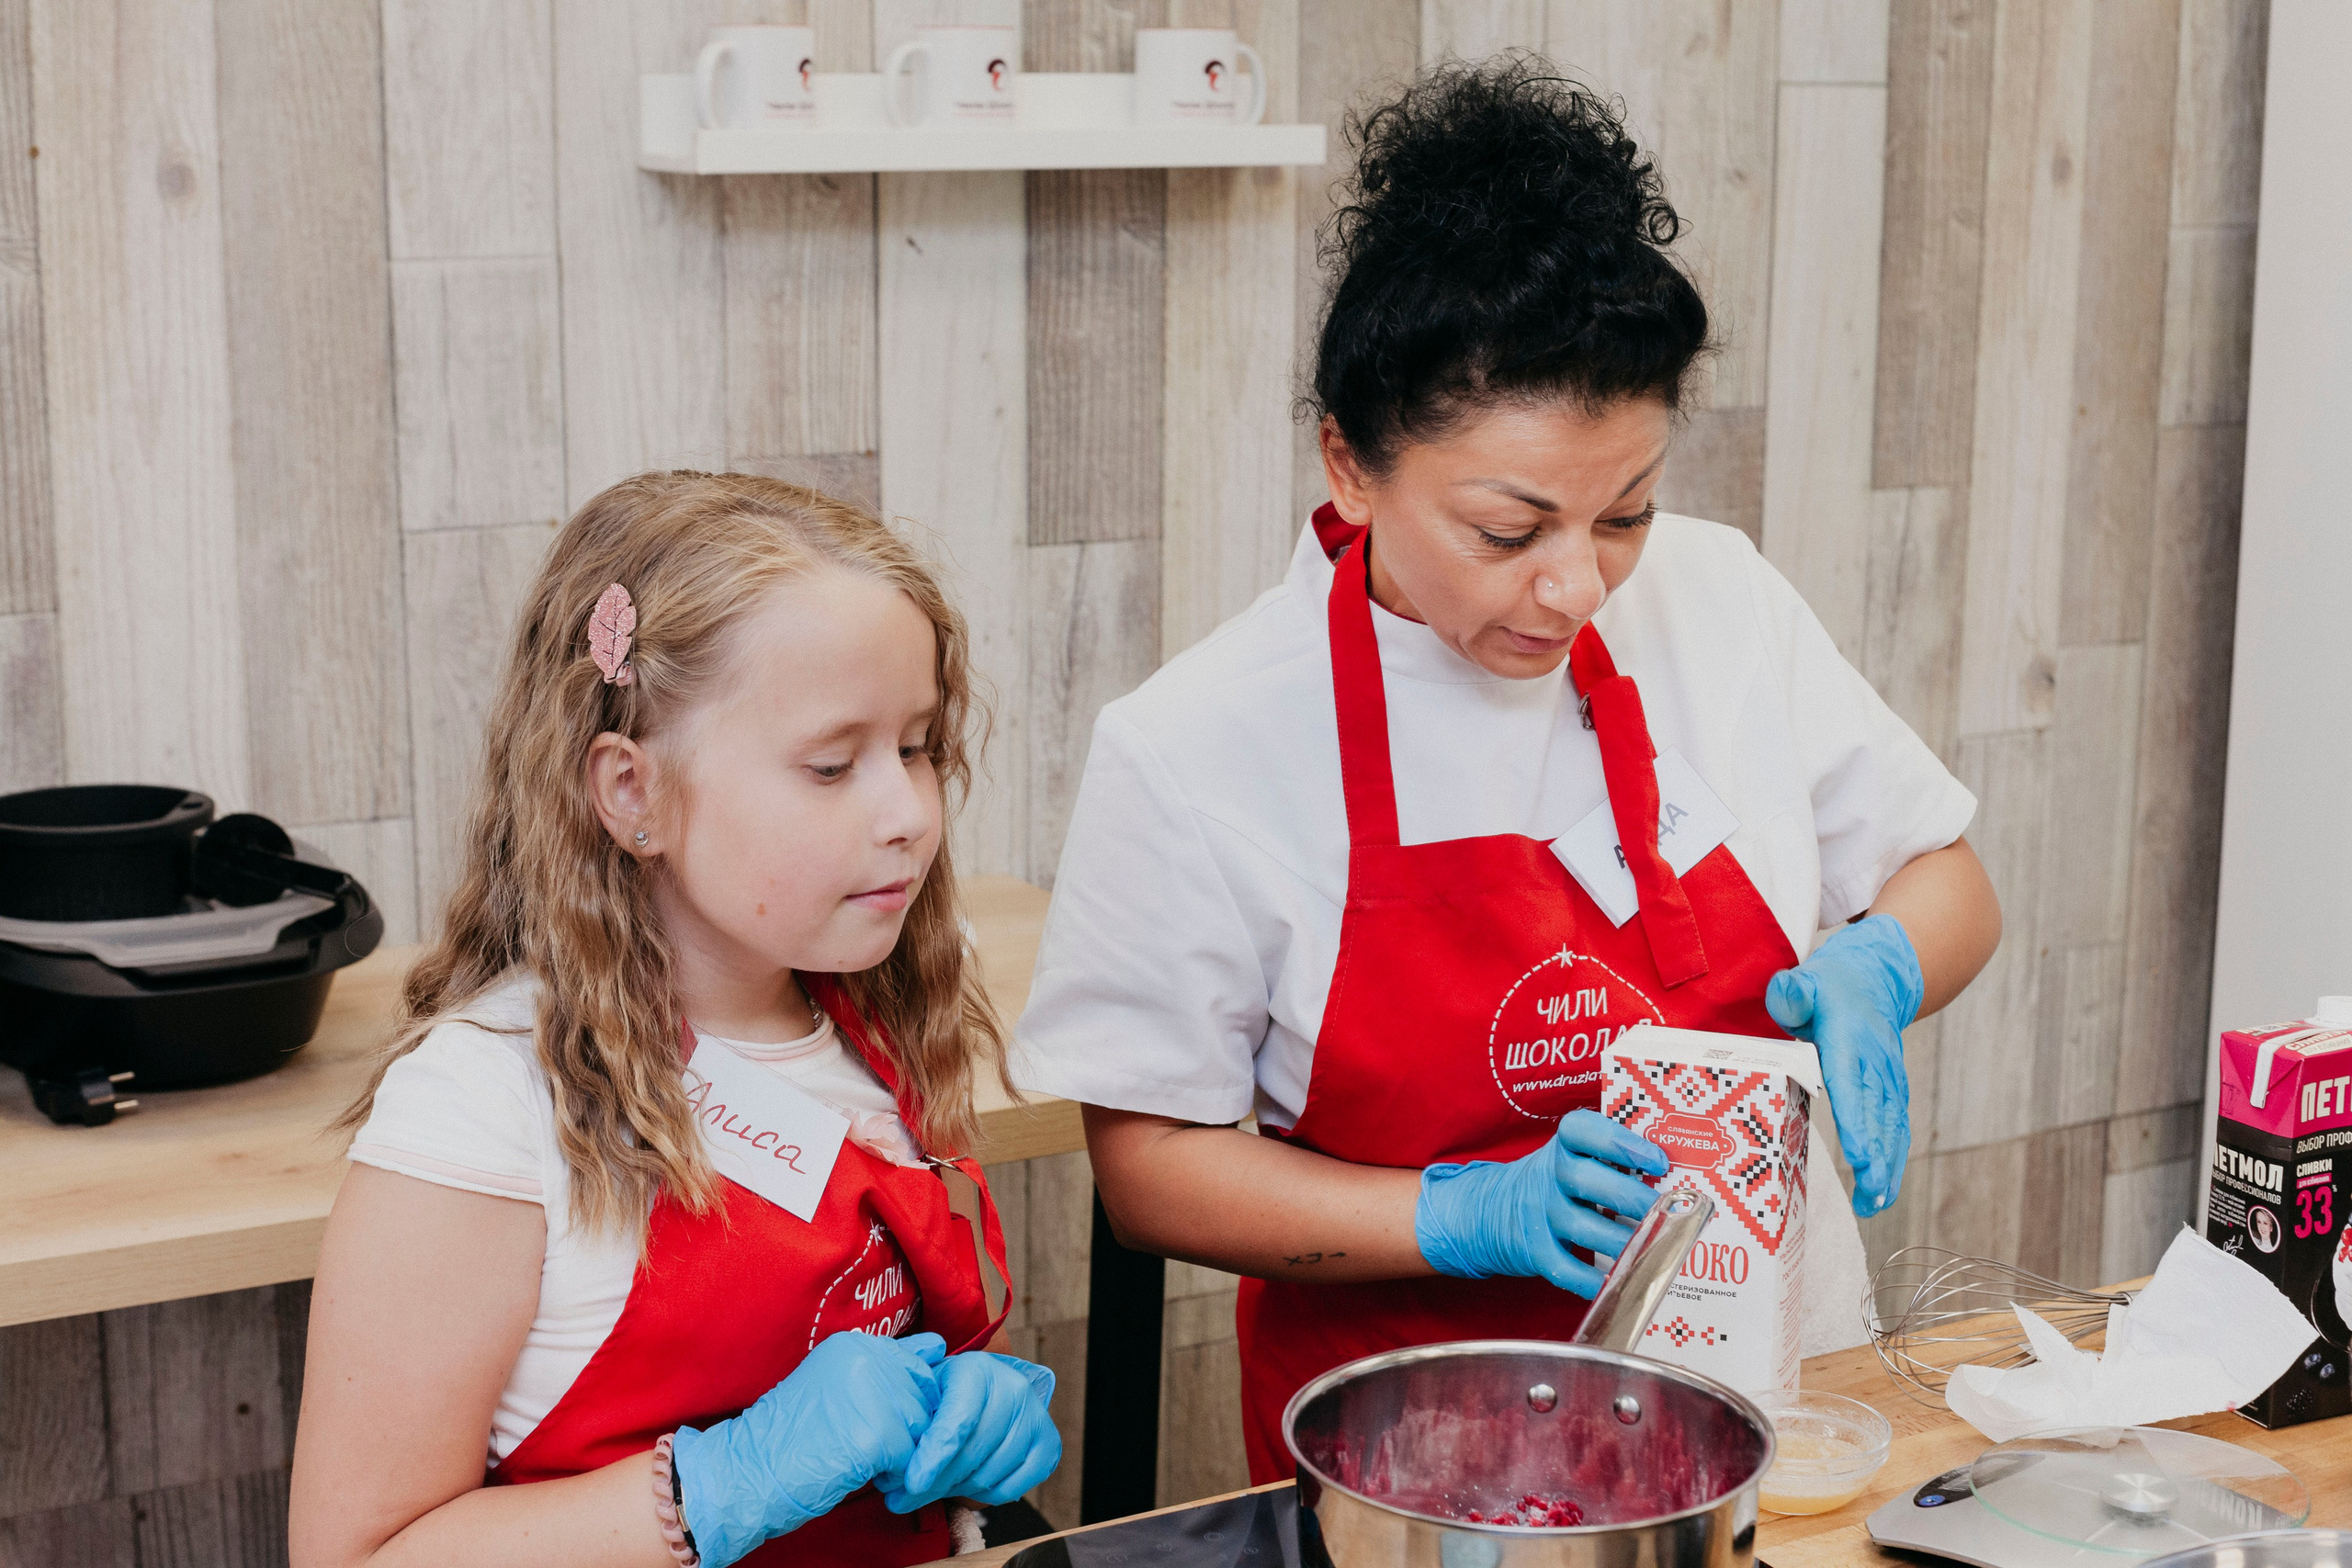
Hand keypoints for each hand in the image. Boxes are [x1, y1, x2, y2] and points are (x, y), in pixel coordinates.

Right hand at [672, 1331, 944, 1566]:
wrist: (751, 1469)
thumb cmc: (794, 1433)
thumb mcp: (839, 1384)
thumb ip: (887, 1366)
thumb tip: (939, 1346)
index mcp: (857, 1344)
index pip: (919, 1363)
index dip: (909, 1398)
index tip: (884, 1417)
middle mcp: (868, 1360)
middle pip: (924, 1396)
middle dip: (909, 1426)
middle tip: (872, 1443)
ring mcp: (872, 1395)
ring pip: (921, 1427)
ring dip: (902, 1451)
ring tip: (865, 1458)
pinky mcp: (875, 1435)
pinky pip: (910, 1457)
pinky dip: (894, 1473)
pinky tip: (866, 1473)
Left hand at [878, 1352, 1059, 1513]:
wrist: (985, 1386)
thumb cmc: (943, 1391)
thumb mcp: (922, 1389)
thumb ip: (906, 1417)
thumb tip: (892, 1473)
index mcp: (977, 1369)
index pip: (958, 1420)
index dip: (934, 1455)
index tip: (913, 1482)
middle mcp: (1013, 1389)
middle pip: (973, 1452)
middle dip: (936, 1481)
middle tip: (904, 1496)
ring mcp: (1036, 1416)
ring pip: (990, 1474)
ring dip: (956, 1489)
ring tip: (933, 1486)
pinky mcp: (1047, 1445)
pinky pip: (1012, 1488)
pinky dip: (985, 1494)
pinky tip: (965, 1484)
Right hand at [1414, 1109, 1667, 1296]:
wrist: (1494, 1209)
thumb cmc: (1561, 1179)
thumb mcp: (1577, 1155)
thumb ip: (1618, 1158)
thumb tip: (1684, 1173)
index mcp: (1565, 1143)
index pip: (1582, 1130)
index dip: (1619, 1142)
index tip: (1658, 1161)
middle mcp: (1549, 1175)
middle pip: (1583, 1179)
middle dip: (1630, 1197)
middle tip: (1668, 1211)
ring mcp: (1540, 1213)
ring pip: (1580, 1226)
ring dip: (1622, 1240)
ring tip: (1657, 1248)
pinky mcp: (1535, 1250)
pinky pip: (1564, 1267)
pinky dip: (1593, 1279)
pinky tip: (1623, 1282)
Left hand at [1766, 913, 1923, 1217]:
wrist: (1874, 981)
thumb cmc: (1827, 988)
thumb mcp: (1804, 982)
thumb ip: (1792, 992)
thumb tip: (1785, 995)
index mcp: (1851, 1042)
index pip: (1853, 1085)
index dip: (1857, 1123)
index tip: (1859, 1158)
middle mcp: (1876, 1065)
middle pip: (1877, 1116)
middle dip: (1876, 1159)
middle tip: (1870, 1197)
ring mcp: (1889, 1080)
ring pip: (1892, 1129)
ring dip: (1887, 1169)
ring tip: (1876, 1205)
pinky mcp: (1892, 1092)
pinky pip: (1896, 1129)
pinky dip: (1893, 1161)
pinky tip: (1884, 1191)